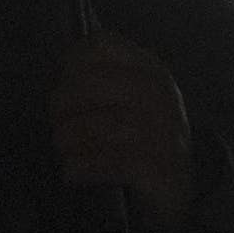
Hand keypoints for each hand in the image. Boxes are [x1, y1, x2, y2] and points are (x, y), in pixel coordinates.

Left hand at [51, 31, 196, 228]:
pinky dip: (81, 167)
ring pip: (96, 126)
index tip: (62, 82)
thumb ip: (100, 78)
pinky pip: (107, 162)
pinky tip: (72, 171)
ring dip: (67, 139)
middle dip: (61, 105)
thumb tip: (60, 73)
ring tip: (63, 148)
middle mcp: (161, 96)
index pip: (103, 44)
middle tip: (56, 122)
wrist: (177, 188)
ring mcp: (164, 133)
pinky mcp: (160, 170)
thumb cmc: (141, 138)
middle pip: (91, 84)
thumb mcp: (130, 98)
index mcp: (151, 70)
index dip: (72, 61)